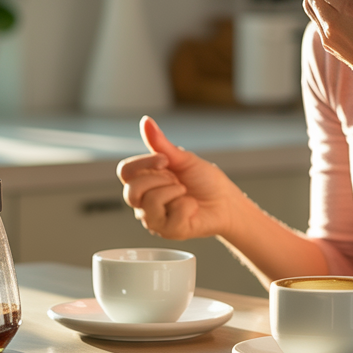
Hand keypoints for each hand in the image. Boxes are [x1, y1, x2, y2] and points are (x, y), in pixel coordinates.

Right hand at [117, 116, 244, 240]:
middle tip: (177, 180)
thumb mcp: (183, 159)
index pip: (125, 172)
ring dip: (173, 192)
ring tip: (185, 192)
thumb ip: (161, 144)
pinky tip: (192, 207)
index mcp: (146, 180)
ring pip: (148, 204)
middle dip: (159, 180)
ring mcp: (155, 218)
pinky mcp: (169, 231)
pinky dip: (186, 207)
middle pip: (130, 192)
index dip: (142, 164)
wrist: (227, 201)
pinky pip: (168, 218)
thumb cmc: (206, 181)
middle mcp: (145, 201)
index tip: (164, 160)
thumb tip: (146, 121)